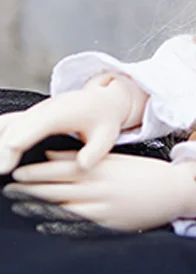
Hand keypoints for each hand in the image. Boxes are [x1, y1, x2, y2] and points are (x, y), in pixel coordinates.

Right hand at [0, 75, 146, 174]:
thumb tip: (83, 165)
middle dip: (2, 149)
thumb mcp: (107, 135)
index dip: (20, 142)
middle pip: (14, 127)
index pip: (36, 125)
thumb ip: (95, 151)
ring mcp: (33, 112)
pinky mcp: (27, 117)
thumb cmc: (103, 119)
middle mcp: (43, 110)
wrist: (100, 101)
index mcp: (62, 112)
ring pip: (6, 123)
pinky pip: (6, 124)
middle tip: (0, 172)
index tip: (8, 161)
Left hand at [4, 151, 195, 231]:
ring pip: (62, 206)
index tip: (19, 171)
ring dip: (38, 207)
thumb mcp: (117, 159)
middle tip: (10, 188)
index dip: (38, 170)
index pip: (63, 167)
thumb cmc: (144, 174)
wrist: (172, 191)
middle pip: (58, 187)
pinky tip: (45, 224)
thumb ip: (86, 158)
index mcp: (102, 167)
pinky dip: (59, 224)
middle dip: (31, 188)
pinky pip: (78, 224)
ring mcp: (103, 206)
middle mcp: (100, 186)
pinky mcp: (107, 223)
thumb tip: (55, 153)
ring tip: (19, 205)